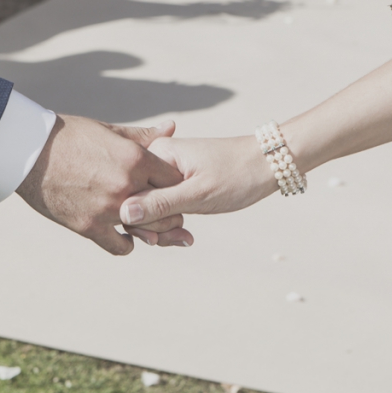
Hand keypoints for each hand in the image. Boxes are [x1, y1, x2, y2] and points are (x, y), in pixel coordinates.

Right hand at [16, 116, 192, 254]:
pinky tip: (124, 234)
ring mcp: (107, 209)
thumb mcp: (109, 131)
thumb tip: (172, 127)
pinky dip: (126, 242)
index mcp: (135, 159)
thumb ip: (144, 136)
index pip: (175, 178)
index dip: (175, 184)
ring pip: (148, 229)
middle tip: (166, 209)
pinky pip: (120, 246)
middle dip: (170, 209)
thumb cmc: (70, 136)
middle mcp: (126, 186)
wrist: (28, 151)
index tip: (170, 186)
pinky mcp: (88, 226)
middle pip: (167, 207)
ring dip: (150, 227)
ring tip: (147, 222)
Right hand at [118, 136, 279, 238]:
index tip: (163, 236)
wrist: (268, 163)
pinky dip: (172, 224)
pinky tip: (186, 236)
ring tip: (186, 238)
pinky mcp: (176, 184)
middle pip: (135, 202)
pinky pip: (162, 207)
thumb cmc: (237, 174)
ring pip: (148, 209)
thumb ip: (160, 204)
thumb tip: (123, 214)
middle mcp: (155, 160)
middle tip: (181, 236)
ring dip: (164, 229)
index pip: (128, 193)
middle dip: (154, 227)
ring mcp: (165, 173)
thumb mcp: (198, 194)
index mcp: (155, 153)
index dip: (142, 220)